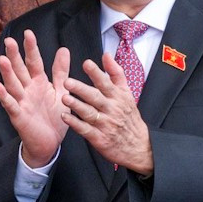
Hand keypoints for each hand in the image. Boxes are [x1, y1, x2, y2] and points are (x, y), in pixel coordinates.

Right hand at [0, 31, 70, 168]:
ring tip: (2, 59)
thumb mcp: (61, 92)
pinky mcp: (18, 116)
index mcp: (38, 83)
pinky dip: (4, 95)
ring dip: (7, 73)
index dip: (31, 48)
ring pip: (13, 85)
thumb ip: (61, 72)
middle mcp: (27, 90)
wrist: (50, 143)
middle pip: (20, 70)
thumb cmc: (54, 117)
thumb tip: (63, 49)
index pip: (34, 62)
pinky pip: (11, 104)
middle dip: (15, 56)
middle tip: (9, 40)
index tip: (28, 33)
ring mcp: (21, 102)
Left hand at [64, 55, 154, 174]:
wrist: (138, 146)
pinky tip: (65, 117)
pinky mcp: (100, 138)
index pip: (106, 83)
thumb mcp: (126, 93)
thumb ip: (115, 73)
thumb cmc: (129, 117)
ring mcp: (105, 124)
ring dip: (76, 106)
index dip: (96, 73)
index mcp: (118, 97)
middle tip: (68, 82)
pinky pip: (85, 130)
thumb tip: (106, 55)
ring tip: (64, 98)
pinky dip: (75, 124)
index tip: (86, 63)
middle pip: (95, 97)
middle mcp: (111, 109)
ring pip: (89, 113)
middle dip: (81, 89)